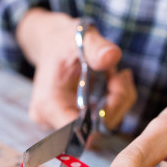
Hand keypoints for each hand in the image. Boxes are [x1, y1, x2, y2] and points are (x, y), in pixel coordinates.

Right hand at [15, 8, 136, 128]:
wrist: (53, 44)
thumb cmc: (62, 41)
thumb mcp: (78, 37)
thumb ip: (95, 47)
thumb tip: (112, 56)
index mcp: (48, 105)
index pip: (80, 128)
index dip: (106, 112)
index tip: (115, 80)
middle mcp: (53, 120)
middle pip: (97, 128)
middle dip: (116, 100)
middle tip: (117, 73)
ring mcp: (66, 123)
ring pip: (106, 124)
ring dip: (119, 99)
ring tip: (114, 72)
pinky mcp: (79, 122)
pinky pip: (107, 120)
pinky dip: (117, 101)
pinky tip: (114, 80)